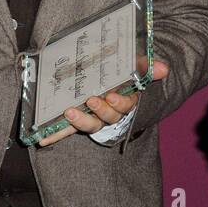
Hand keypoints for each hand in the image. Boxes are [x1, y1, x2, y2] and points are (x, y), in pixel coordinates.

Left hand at [37, 60, 169, 145]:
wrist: (110, 83)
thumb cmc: (121, 75)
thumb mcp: (133, 68)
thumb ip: (145, 67)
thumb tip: (164, 68)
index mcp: (125, 100)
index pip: (126, 104)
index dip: (120, 102)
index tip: (112, 95)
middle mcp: (110, 113)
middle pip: (108, 117)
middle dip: (100, 111)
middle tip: (92, 101)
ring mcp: (93, 118)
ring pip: (90, 125)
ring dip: (80, 121)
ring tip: (70, 113)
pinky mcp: (77, 121)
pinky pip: (67, 130)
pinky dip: (56, 135)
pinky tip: (43, 139)